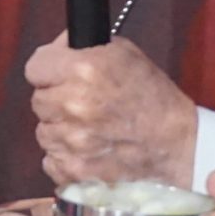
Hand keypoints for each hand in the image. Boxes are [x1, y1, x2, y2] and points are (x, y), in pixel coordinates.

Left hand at [25, 34, 197, 188]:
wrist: (179, 146)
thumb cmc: (154, 99)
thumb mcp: (125, 55)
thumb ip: (84, 47)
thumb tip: (58, 47)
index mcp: (83, 70)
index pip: (35, 66)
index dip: (49, 70)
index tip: (60, 76)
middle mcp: (72, 104)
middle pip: (38, 100)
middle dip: (57, 100)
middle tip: (85, 105)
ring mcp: (71, 140)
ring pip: (43, 131)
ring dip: (62, 130)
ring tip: (92, 130)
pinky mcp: (72, 169)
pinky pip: (51, 159)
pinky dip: (66, 156)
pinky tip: (90, 150)